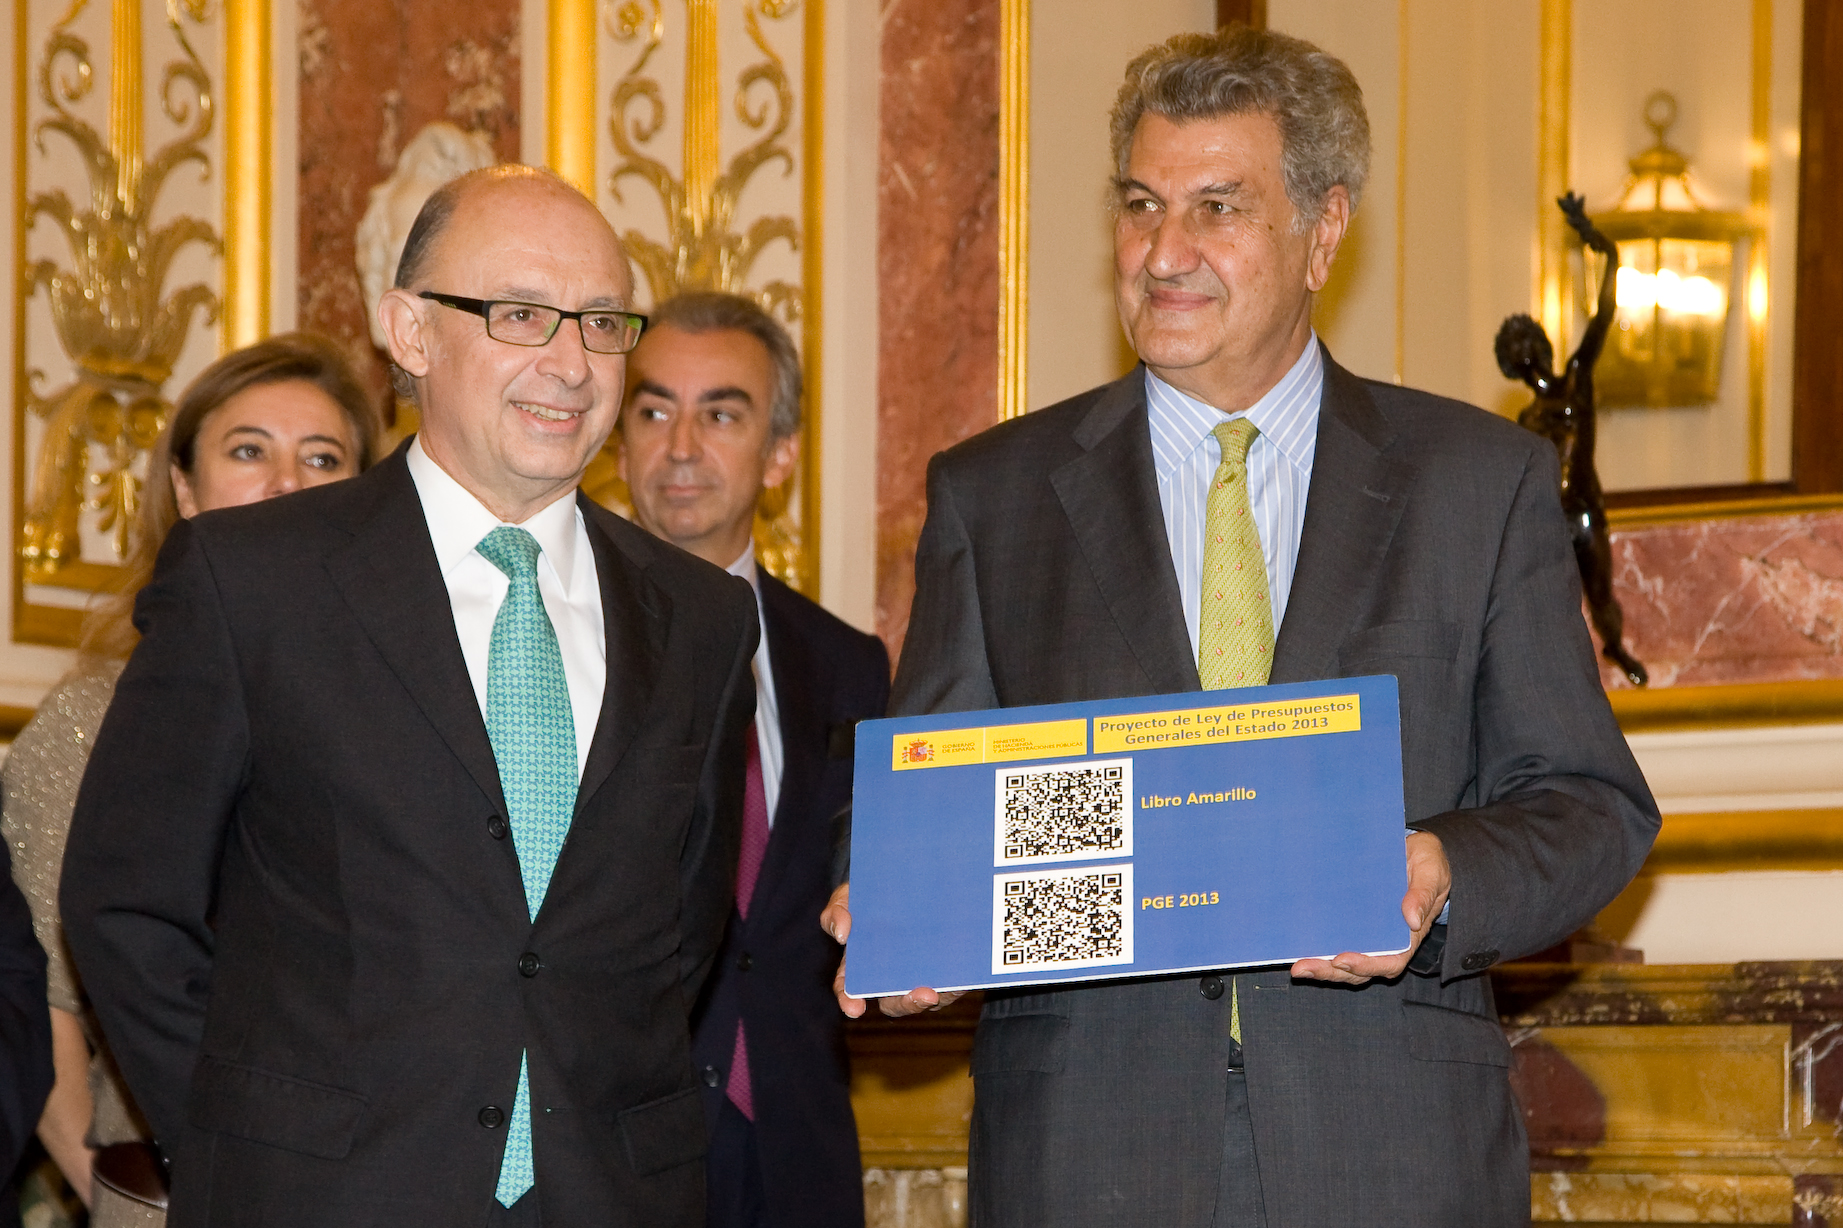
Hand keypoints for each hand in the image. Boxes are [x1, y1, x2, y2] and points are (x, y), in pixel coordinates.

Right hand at [821, 882, 964, 1017]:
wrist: (915, 878)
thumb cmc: (873, 895)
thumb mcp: (850, 895)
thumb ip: (837, 910)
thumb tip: (842, 934)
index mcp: (861, 964)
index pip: (851, 989)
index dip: (849, 1000)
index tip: (854, 1008)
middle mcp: (890, 976)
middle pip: (894, 1002)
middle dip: (905, 1003)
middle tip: (917, 995)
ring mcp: (920, 976)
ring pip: (926, 999)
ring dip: (931, 999)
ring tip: (934, 990)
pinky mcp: (948, 972)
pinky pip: (954, 985)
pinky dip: (956, 984)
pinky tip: (958, 976)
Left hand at [1291, 831, 1449, 985]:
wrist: (1416, 851)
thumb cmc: (1427, 862)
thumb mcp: (1431, 871)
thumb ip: (1423, 893)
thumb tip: (1411, 919)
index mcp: (1410, 935)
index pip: (1390, 961)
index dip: (1367, 965)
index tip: (1343, 961)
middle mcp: (1387, 942)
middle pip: (1360, 969)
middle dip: (1332, 972)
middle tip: (1304, 968)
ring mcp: (1369, 935)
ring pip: (1344, 963)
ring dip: (1321, 967)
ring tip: (1297, 967)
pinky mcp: (1354, 923)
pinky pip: (1336, 941)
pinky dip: (1318, 949)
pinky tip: (1296, 946)